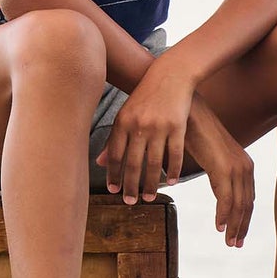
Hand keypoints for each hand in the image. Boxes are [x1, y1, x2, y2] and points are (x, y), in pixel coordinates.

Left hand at [96, 56, 195, 204]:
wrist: (170, 75)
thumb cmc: (145, 96)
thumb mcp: (126, 113)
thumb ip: (114, 138)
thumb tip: (99, 163)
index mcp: (123, 122)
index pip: (116, 155)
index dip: (114, 175)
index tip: (114, 191)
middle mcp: (139, 125)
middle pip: (133, 163)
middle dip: (130, 186)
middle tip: (130, 202)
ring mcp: (159, 126)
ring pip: (154, 163)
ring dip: (151, 184)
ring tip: (149, 198)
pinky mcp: (177, 126)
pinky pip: (175, 154)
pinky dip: (173, 170)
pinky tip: (170, 182)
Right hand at [186, 95, 254, 247]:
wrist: (189, 112)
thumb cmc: (196, 132)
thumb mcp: (211, 156)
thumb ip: (216, 172)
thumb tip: (215, 184)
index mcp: (244, 164)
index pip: (248, 197)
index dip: (245, 218)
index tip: (238, 234)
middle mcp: (245, 166)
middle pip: (247, 204)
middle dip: (242, 227)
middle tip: (235, 244)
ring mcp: (236, 167)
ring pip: (239, 205)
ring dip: (234, 226)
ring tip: (228, 242)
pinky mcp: (223, 168)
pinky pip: (226, 199)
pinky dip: (223, 215)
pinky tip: (218, 226)